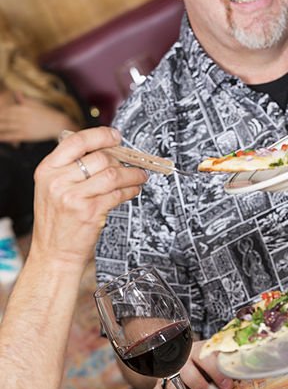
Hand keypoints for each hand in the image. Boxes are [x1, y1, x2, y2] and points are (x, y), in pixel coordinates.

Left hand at [0, 94, 76, 142]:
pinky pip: (12, 136)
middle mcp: (21, 116)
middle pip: (3, 117)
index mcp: (22, 107)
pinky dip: (3, 137)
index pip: (5, 109)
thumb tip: (17, 92)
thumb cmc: (48, 113)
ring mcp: (23, 126)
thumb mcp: (36, 103)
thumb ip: (25, 99)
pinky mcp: (26, 135)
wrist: (58, 124)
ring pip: (5, 127)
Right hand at [31, 126, 147, 268]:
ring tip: (139, 176)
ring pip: (113, 174)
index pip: (76, 141)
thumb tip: (104, 150)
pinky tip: (133, 190)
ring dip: (132, 174)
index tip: (115, 136)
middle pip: (99, 157)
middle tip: (131, 163)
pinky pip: (117, 194)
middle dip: (121, 159)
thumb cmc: (56, 222)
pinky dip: (131, 190)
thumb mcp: (52, 189)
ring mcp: (73, 197)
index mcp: (47, 170)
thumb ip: (70, 168)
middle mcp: (58, 181)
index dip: (100, 135)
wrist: (54, 253)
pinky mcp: (89, 212)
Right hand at [152, 339, 235, 388]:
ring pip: (172, 384)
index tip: (227, 386)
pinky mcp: (160, 385)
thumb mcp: (218, 361)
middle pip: (187, 372)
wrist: (182, 360)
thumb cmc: (207, 365)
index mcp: (200, 351)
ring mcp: (169, 372)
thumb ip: (227, 368)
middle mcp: (183, 360)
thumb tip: (245, 376)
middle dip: (199, 386)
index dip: (217, 372)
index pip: (206, 358)